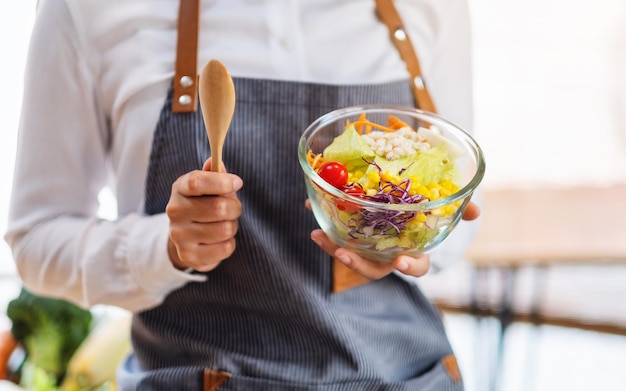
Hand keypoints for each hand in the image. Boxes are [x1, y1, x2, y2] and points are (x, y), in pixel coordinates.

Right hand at [166, 158, 242, 271]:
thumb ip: (214, 174)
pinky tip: (219, 240)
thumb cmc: (202, 204)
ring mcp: (180, 236)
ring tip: (223, 224)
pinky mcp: (189, 256)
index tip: (237, 183)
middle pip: (219, 208)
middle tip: (232, 208)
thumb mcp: (207, 186)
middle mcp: (175, 212)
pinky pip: (225, 248)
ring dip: (232, 226)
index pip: (197, 182)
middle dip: (235, 207)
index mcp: (179, 189)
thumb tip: (217, 163)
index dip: (222, 182)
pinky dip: (229, 243)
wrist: (185, 236)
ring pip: (225, 229)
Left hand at [308, 201, 480, 279]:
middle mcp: (388, 255)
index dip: (409, 266)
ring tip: (317, 235)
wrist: (402, 202)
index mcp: (413, 252)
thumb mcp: (442, 209)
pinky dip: (323, 222)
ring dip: (332, 246)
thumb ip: (458, 210)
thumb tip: (476, 211)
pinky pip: (336, 234)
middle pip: (373, 269)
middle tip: (343, 253)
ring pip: (350, 254)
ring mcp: (369, 248)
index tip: (400, 261)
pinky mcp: (352, 235)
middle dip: (357, 265)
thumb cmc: (425, 212)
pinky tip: (309, 204)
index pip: (415, 267)